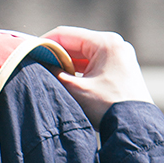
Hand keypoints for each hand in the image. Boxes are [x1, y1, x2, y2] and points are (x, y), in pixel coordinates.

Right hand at [39, 26, 153, 126]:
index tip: (28, 52)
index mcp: (105, 43)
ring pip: (84, 54)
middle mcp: (115, 44)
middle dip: (55, 54)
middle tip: (36, 65)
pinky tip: (67, 80)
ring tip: (50, 75)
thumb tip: (39, 64)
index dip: (44, 42)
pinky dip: (80, 70)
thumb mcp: (75, 90)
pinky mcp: (121, 69)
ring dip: (67, 63)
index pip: (66, 34)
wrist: (135, 128)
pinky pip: (94, 63)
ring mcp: (120, 56)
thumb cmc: (107, 107)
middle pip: (76, 43)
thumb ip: (54, 74)